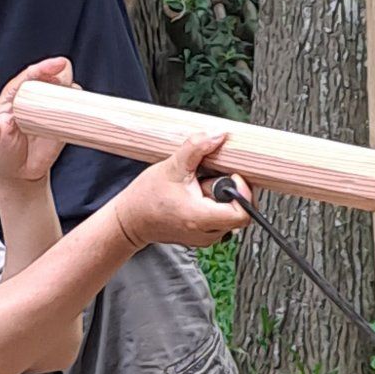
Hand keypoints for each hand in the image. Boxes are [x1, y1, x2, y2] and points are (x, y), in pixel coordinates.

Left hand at [0, 56, 74, 187]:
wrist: (18, 175)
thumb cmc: (0, 153)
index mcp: (14, 96)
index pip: (29, 76)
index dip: (44, 68)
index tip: (57, 65)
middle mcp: (34, 98)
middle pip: (51, 77)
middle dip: (60, 74)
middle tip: (65, 81)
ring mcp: (50, 110)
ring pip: (65, 91)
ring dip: (71, 90)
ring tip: (71, 98)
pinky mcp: (63, 124)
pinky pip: (75, 111)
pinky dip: (80, 107)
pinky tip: (81, 109)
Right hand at [114, 131, 251, 249]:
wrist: (131, 220)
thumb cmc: (146, 198)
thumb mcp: (172, 166)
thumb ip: (197, 147)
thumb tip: (218, 135)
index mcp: (200, 218)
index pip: (242, 213)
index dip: (243, 191)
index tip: (232, 176)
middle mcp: (206, 233)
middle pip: (239, 211)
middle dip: (229, 192)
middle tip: (207, 181)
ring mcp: (206, 238)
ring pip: (231, 216)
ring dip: (221, 199)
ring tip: (198, 191)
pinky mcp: (203, 237)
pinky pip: (221, 220)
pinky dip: (215, 207)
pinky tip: (197, 198)